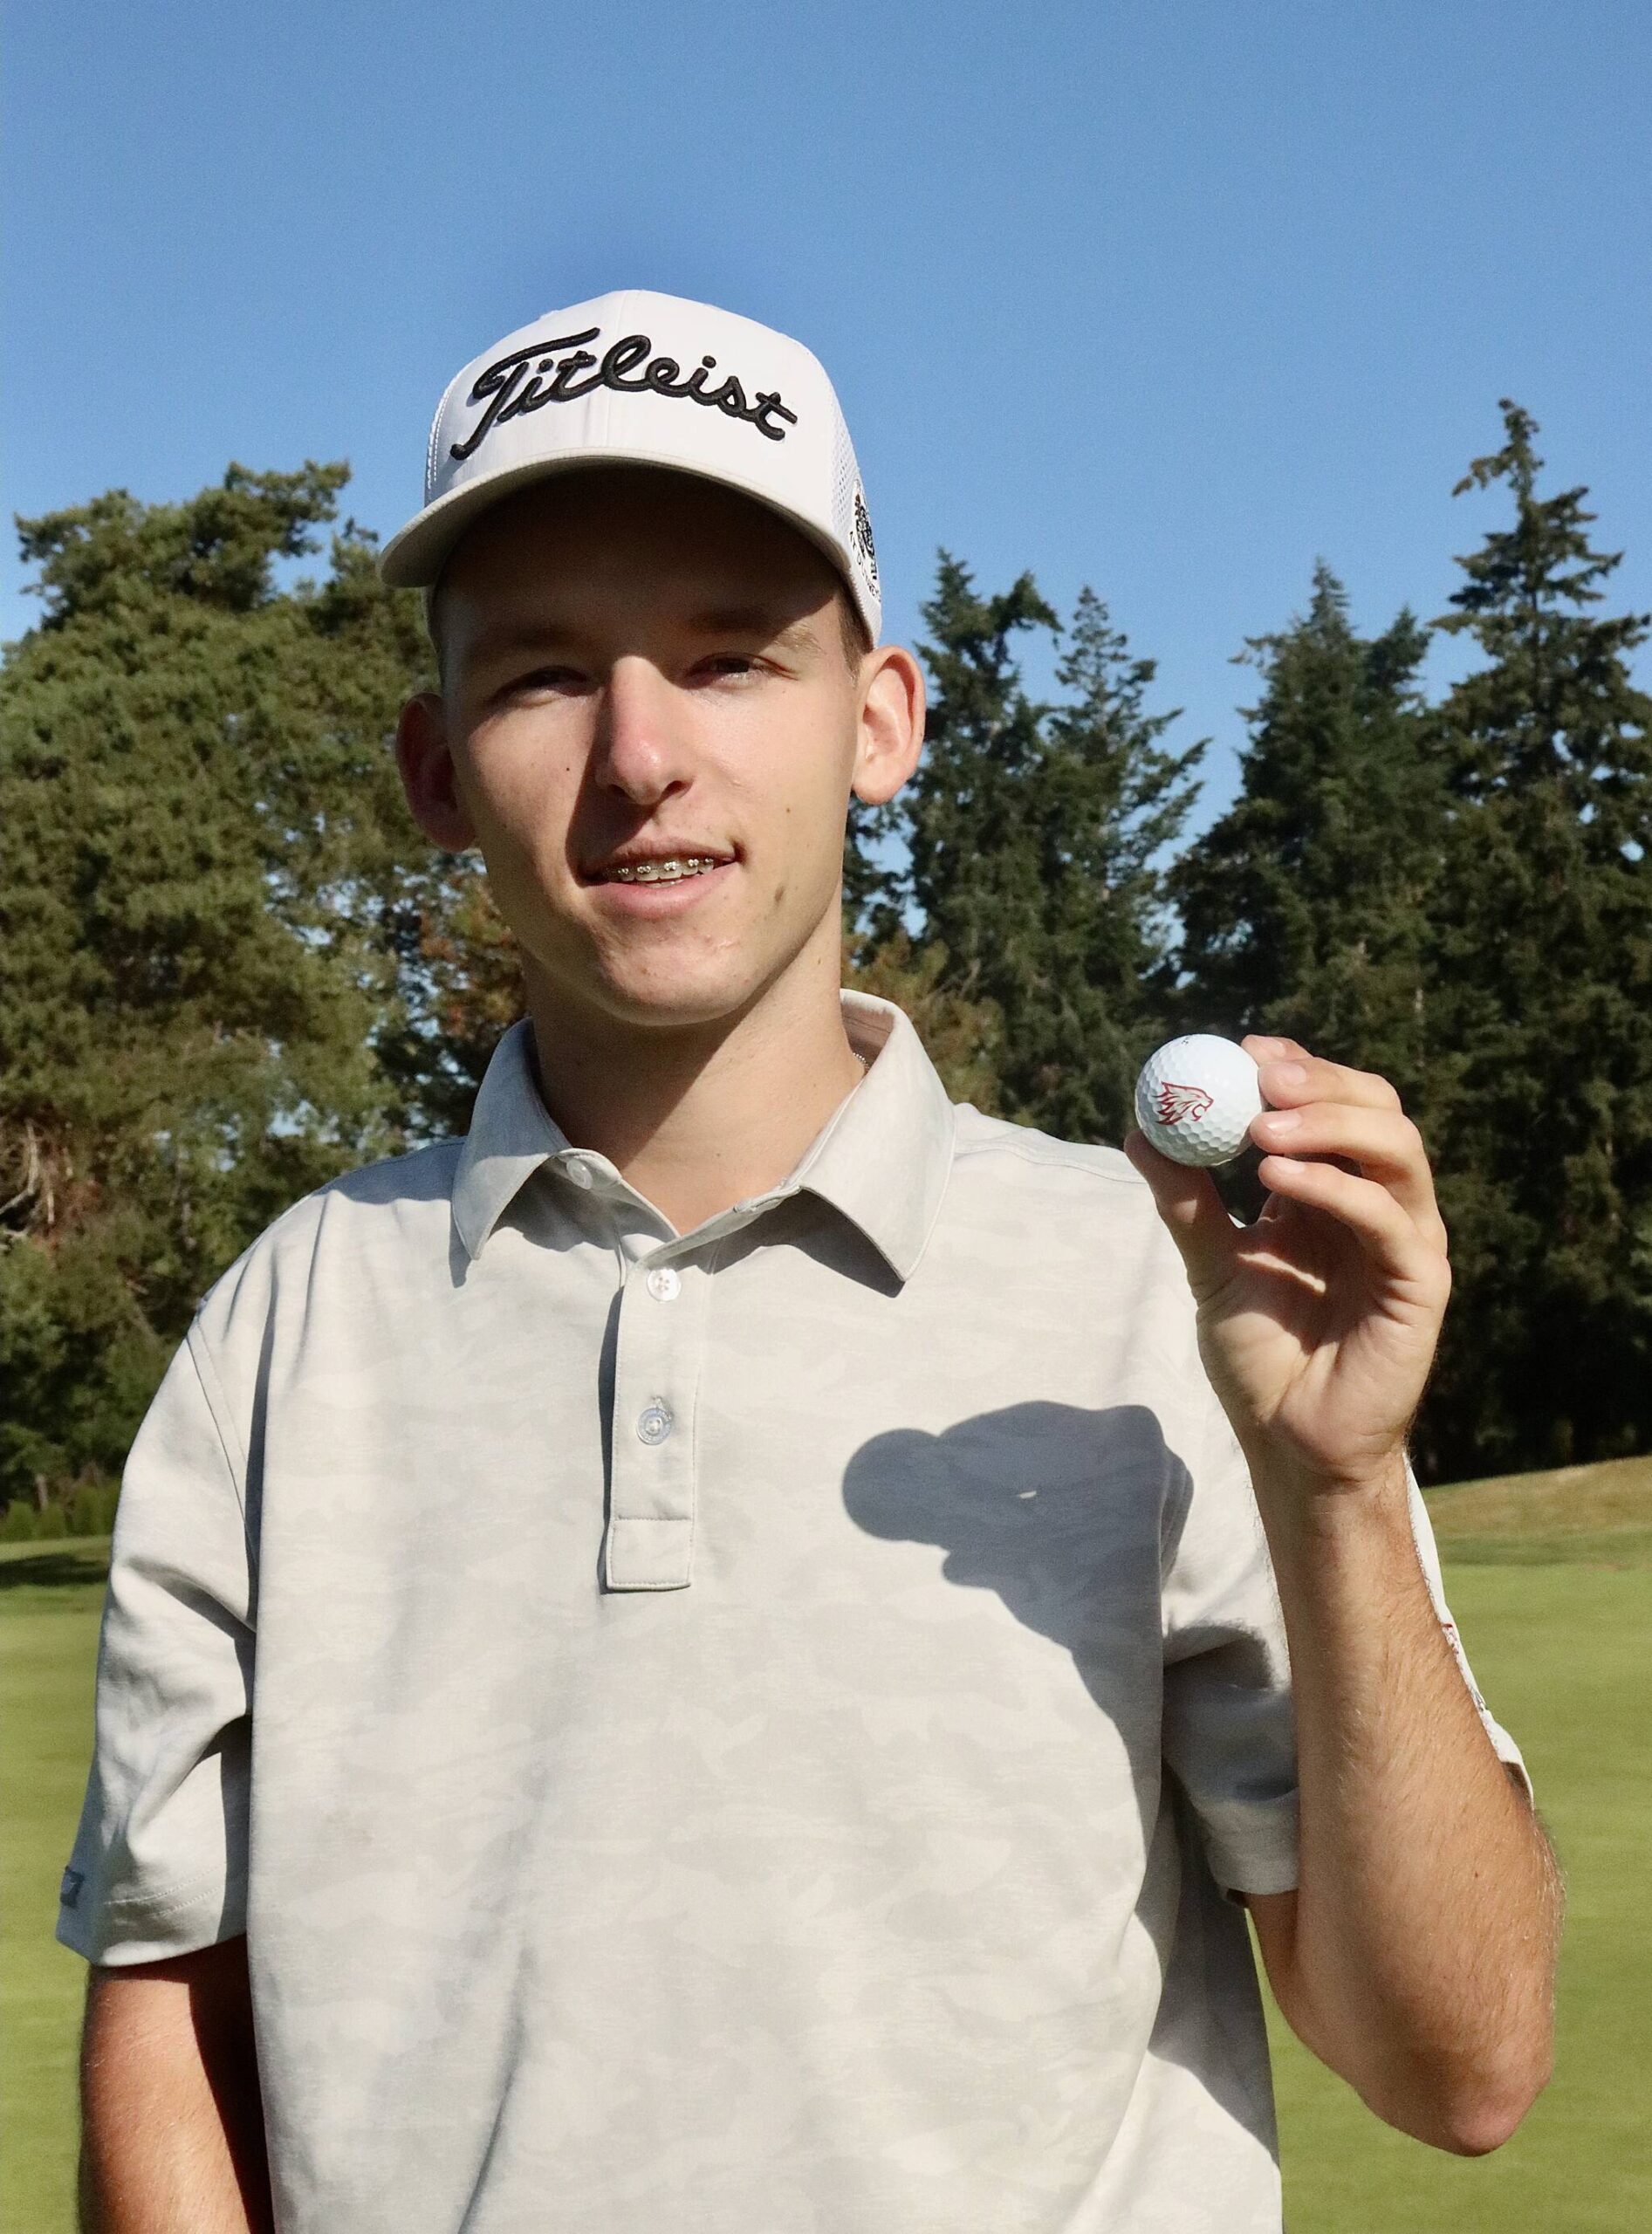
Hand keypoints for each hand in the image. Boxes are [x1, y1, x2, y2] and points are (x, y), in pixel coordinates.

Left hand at [1122, 1035, 1450, 1493]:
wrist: (1288, 1443)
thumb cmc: (1260, 1359)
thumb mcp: (1211, 1267)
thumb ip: (1185, 1203)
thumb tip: (1141, 1129)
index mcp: (1333, 1193)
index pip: (1333, 1102)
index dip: (1296, 1066)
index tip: (1239, 1048)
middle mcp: (1377, 1206)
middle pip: (1376, 1109)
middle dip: (1319, 1080)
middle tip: (1255, 1071)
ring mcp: (1405, 1241)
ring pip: (1397, 1150)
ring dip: (1331, 1122)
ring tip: (1262, 1125)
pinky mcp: (1422, 1283)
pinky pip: (1389, 1219)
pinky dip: (1336, 1188)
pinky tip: (1277, 1178)